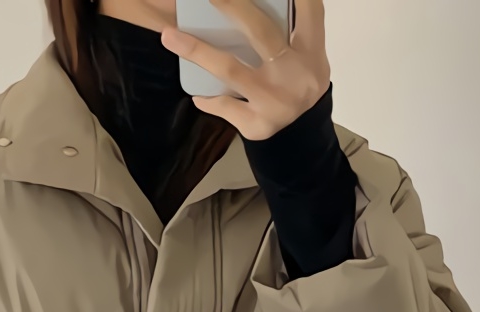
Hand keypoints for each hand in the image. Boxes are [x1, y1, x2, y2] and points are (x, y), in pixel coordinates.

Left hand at [161, 0, 330, 140]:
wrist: (301, 131)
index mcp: (310, 48)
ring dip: (197, 51)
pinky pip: (224, 106)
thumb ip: (289, 26)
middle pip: (260, 31)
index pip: (308, 8)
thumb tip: (239, 6)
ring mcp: (274, 100)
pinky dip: (208, 99)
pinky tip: (197, 94)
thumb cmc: (298, 78)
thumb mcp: (306, 51)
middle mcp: (294, 72)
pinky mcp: (258, 123)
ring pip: (231, 70)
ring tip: (169, 36)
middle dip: (232, 6)